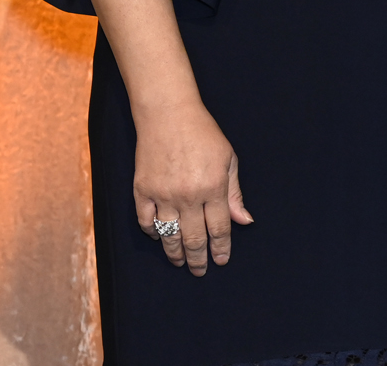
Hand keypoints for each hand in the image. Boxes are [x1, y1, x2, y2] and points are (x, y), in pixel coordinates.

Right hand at [130, 101, 251, 275]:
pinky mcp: (142, 190)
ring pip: (169, 235)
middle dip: (199, 258)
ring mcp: (163, 194)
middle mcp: (188, 195)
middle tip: (200, 270)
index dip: (220, 248)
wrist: (169, 116)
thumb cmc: (204, 135)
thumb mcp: (228, 160)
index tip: (221, 261)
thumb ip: (234, 194)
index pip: (218, 228)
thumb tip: (244, 221)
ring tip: (181, 262)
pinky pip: (146, 221)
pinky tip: (159, 238)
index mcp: (213, 187)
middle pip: (193, 238)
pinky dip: (153, 232)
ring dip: (175, 253)